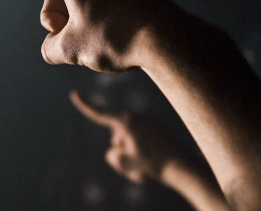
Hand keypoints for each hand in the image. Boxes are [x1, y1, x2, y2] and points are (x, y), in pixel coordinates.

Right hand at [0, 0, 178, 71]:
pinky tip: (120, 37)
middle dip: (59, 17)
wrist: (172, 40)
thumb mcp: (72, 49)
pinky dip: (105, 19)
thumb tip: (55, 45)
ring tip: (102, 43)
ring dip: (82, 20)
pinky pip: (107, 1)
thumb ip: (53, 46)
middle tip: (73, 43)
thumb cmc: (116, 38)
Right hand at [71, 91, 229, 210]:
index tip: (74, 93)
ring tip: (152, 160)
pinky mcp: (159, 124)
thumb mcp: (125, 164)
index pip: (100, 113)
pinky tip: (157, 157)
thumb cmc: (154, 165)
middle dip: (122, 147)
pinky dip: (145, 147)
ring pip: (130, 136)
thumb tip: (116, 148)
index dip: (85, 104)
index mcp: (127, 121)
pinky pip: (143, 136)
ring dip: (134, 148)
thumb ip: (113, 154)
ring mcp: (150, 118)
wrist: (186, 167)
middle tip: (140, 161)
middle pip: (117, 133)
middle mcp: (139, 114)